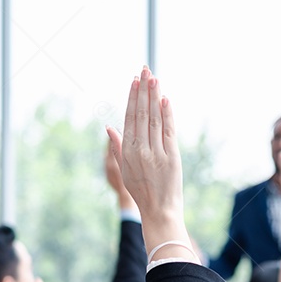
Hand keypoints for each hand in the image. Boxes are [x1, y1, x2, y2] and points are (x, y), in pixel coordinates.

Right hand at [107, 67, 190, 259]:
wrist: (159, 212)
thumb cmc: (142, 192)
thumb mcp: (124, 170)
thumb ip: (117, 147)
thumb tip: (109, 128)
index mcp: (127, 151)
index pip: (129, 118)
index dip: (132, 98)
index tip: (134, 81)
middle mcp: (140, 149)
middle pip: (141, 113)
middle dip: (143, 90)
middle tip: (144, 70)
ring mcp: (155, 153)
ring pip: (154, 118)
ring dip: (154, 96)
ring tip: (154, 78)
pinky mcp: (171, 157)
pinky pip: (168, 130)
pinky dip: (167, 114)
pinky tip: (165, 98)